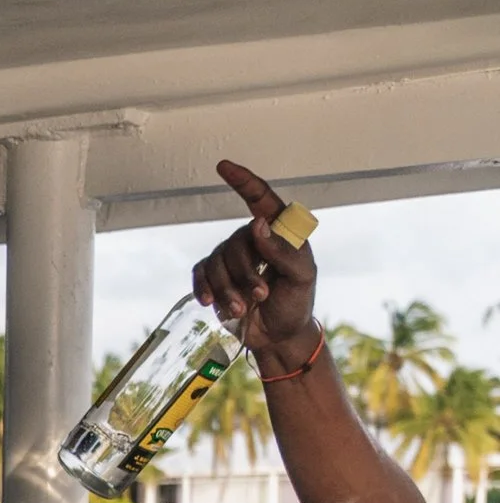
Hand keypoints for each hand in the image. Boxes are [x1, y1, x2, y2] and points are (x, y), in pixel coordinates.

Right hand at [194, 161, 317, 362]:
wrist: (279, 335)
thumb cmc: (296, 302)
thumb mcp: (301, 277)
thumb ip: (284, 251)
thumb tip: (257, 224)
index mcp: (277, 231)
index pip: (260, 199)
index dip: (242, 181)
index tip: (224, 167)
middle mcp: (251, 239)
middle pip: (235, 244)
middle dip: (244, 274)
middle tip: (260, 296)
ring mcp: (230, 259)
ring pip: (216, 263)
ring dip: (228, 289)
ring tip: (242, 309)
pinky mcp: (214, 279)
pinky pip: (200, 275)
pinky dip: (205, 289)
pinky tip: (210, 303)